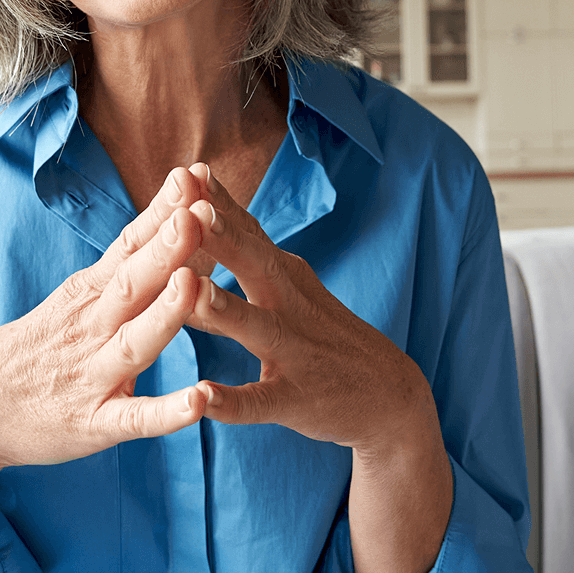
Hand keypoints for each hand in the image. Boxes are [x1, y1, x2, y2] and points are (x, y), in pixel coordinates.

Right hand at [0, 167, 212, 478]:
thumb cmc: (38, 346)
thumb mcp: (75, 298)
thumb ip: (126, 266)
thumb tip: (182, 221)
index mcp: (88, 294)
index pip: (128, 244)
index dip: (161, 212)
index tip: (192, 177)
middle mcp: (91, 328)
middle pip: (132, 282)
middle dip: (167, 247)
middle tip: (201, 211)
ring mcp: (92, 377)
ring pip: (134, 342)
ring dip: (165, 313)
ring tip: (193, 282)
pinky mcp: (95, 425)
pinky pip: (135, 419)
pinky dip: (167, 411)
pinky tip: (201, 399)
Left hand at [183, 164, 428, 456]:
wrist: (389, 394)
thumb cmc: (320, 331)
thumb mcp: (289, 284)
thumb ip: (245, 253)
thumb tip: (195, 214)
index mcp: (281, 273)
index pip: (247, 230)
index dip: (217, 202)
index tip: (184, 171)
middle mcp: (288, 303)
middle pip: (254, 264)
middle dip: (221, 237)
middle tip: (188, 209)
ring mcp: (295, 350)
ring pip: (256, 327)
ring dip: (224, 309)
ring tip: (192, 290)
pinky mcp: (298, 398)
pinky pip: (261, 400)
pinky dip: (233, 401)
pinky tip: (204, 397)